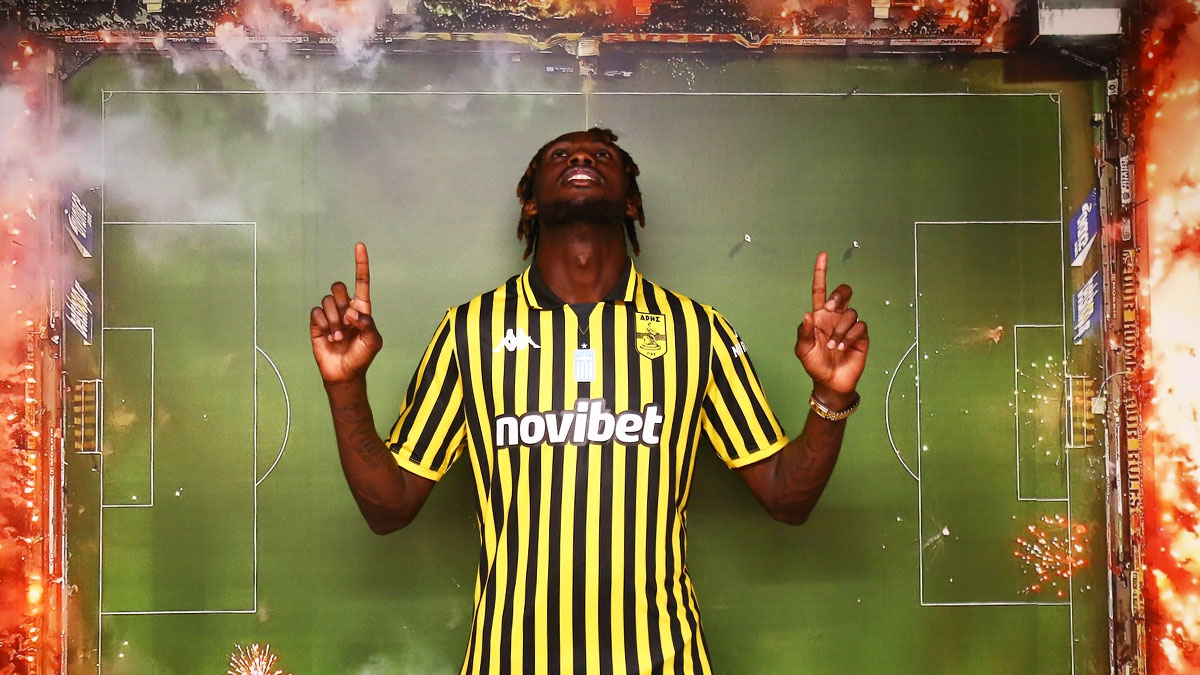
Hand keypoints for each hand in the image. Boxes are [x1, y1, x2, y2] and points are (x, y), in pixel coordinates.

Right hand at [310, 242, 382, 383]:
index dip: (360, 264)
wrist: (345, 373)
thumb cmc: (362, 357)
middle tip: (347, 323)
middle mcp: (345, 308)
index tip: (360, 246)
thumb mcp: (373, 341)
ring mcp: (330, 315)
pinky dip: (324, 325)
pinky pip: (316, 313)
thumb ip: (367, 323)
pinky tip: (329, 337)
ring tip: (339, 336)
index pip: (361, 281)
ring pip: (327, 301)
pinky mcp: (317, 323)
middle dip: (342, 303)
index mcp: (362, 308)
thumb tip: (353, 312)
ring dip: (334, 321)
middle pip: (338, 287)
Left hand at [795, 251, 868, 406]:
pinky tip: (842, 348)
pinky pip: (859, 326)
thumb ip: (803, 332)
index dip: (821, 273)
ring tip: (832, 347)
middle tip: (830, 309)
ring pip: (851, 312)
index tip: (822, 256)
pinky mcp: (860, 336)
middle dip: (839, 295)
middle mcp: (835, 317)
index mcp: (820, 316)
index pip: (820, 290)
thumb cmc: (815, 365)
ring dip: (840, 330)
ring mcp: (848, 326)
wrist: (830, 382)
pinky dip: (849, 336)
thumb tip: (807, 314)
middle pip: (843, 293)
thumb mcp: (803, 350)